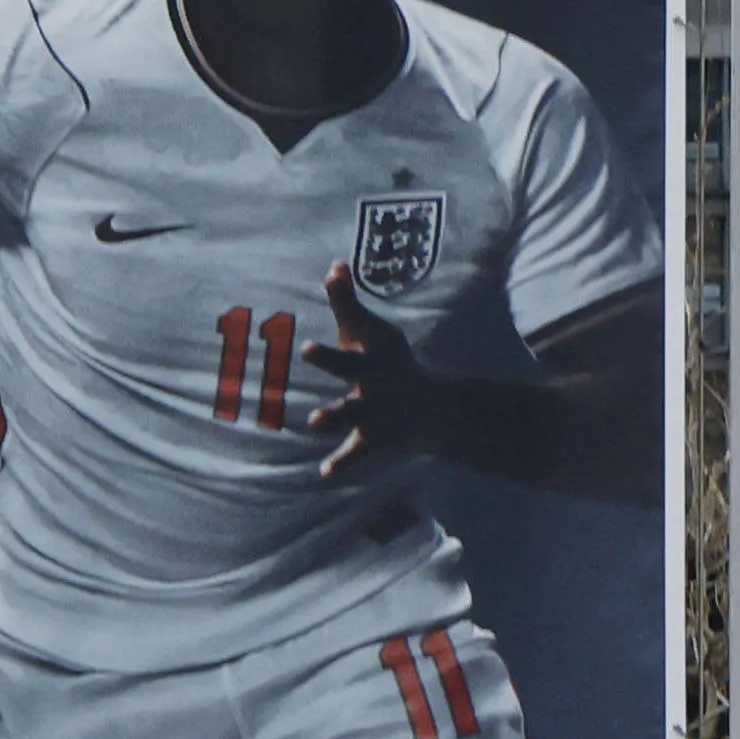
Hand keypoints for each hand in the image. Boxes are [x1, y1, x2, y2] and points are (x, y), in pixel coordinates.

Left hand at [310, 268, 451, 484]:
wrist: (432, 409)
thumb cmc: (391, 364)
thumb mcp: (373, 335)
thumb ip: (347, 303)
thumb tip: (335, 265)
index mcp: (367, 354)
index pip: (352, 327)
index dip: (341, 303)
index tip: (327, 282)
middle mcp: (370, 380)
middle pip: (348, 366)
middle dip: (328, 357)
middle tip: (306, 348)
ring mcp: (373, 411)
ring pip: (351, 413)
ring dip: (333, 415)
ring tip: (313, 420)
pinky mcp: (373, 439)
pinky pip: (358, 453)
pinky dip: (344, 464)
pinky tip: (325, 473)